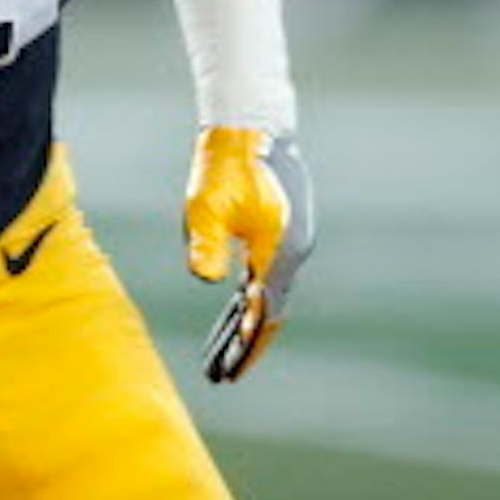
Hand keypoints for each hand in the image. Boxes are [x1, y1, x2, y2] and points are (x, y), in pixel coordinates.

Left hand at [184, 127, 316, 381]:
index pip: (265, 313)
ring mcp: (292, 239)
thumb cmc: (223, 165)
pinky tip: (235, 309)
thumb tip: (208, 281)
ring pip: (270, 292)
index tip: (230, 374)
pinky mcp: (284, 229)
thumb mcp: (205, 206)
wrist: (250, 125)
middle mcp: (294, 250)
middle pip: (271, 309)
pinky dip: (252, 297)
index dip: (247, 347)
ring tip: (221, 352)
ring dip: (247, 321)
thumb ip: (206, 245)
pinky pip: (269, 273)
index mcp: (280, 250)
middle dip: (246, 343)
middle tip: (221, 374)